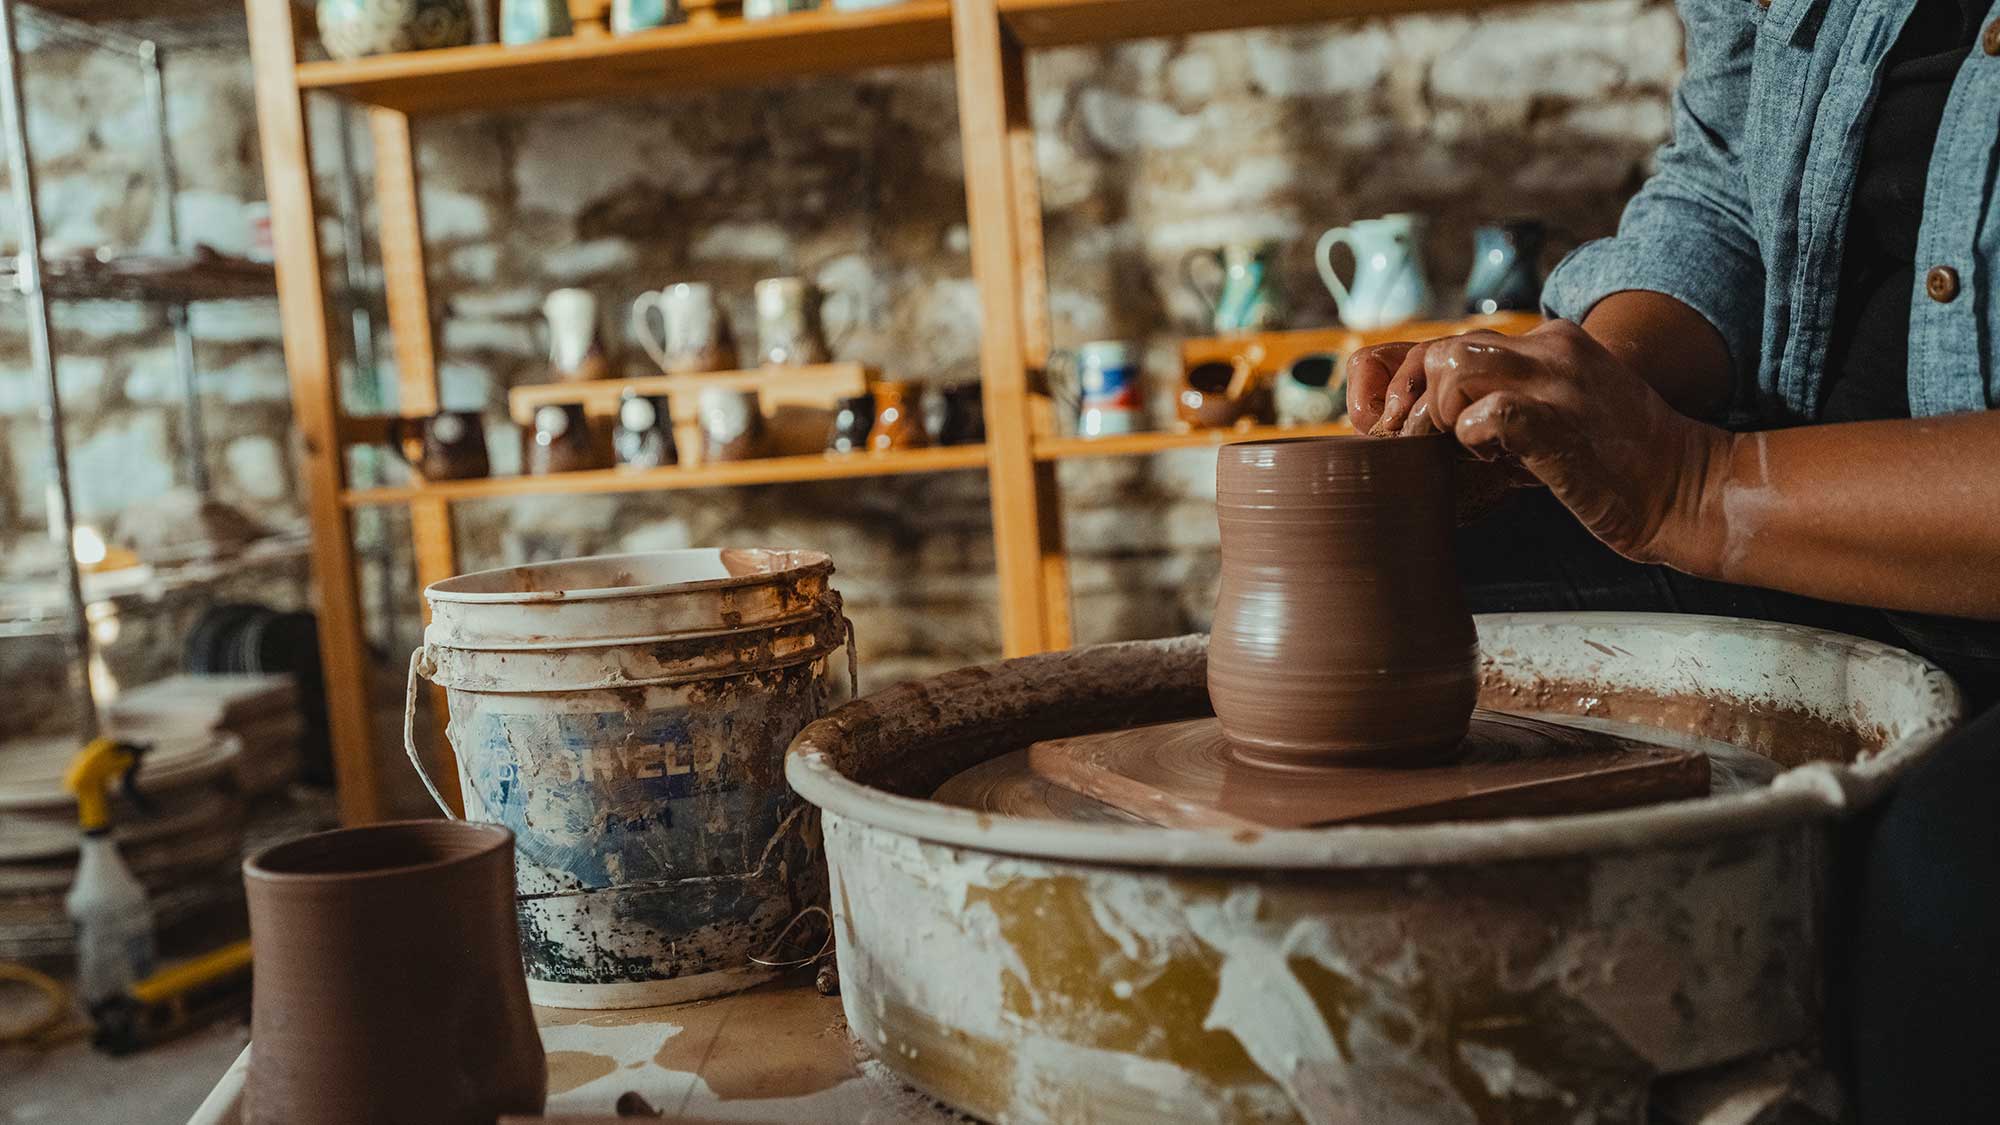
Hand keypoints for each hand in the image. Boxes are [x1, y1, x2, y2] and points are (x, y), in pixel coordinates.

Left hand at [1347, 320, 1732, 566]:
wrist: (1685, 489)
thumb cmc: (1618, 462)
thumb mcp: (1562, 408)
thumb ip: (1512, 395)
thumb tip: (1443, 411)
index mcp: (1552, 342)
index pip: (1455, 340)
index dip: (1419, 383)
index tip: (1415, 422)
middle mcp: (1552, 349)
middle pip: (1442, 349)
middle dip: (1421, 400)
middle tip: (1437, 439)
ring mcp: (1555, 384)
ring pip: (1452, 368)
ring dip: (1444, 414)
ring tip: (1471, 446)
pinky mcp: (1556, 425)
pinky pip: (1485, 414)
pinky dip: (1472, 439)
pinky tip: (1493, 459)